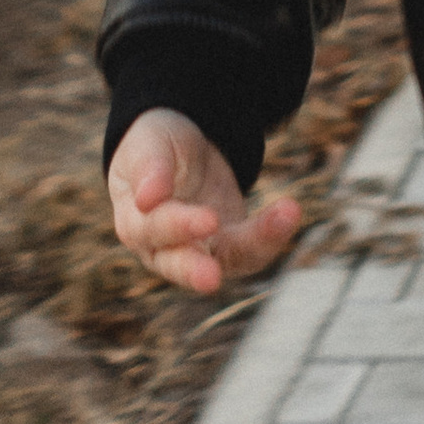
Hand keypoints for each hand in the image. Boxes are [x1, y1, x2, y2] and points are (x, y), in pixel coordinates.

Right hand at [108, 110, 301, 299]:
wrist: (179, 150)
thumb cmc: (153, 148)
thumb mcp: (148, 145)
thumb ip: (149, 169)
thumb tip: (148, 198)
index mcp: (135, 222)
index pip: (154, 230)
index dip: (180, 226)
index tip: (209, 219)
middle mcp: (163, 249)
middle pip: (180, 266)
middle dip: (198, 270)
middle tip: (213, 278)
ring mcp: (199, 251)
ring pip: (226, 261)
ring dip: (257, 242)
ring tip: (286, 213)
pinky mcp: (229, 245)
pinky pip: (251, 250)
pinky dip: (272, 234)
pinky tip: (288, 211)